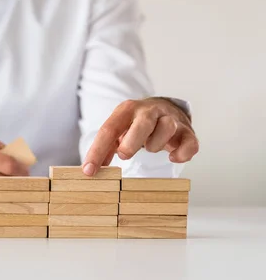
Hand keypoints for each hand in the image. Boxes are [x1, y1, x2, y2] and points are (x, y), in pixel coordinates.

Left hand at [82, 98, 198, 175]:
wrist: (164, 108)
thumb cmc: (135, 124)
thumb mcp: (118, 130)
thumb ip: (105, 148)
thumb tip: (90, 170)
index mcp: (127, 110)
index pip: (109, 129)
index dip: (97, 151)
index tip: (89, 171)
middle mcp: (150, 111)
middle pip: (143, 123)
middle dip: (132, 142)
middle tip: (124, 155)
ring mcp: (171, 119)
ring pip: (167, 128)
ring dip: (156, 145)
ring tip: (150, 149)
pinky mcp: (187, 131)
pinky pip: (190, 143)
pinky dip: (182, 153)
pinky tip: (172, 157)